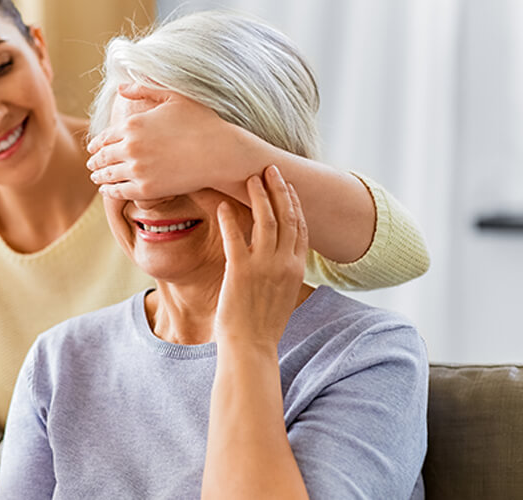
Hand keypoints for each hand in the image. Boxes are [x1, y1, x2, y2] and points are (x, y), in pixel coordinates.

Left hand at [87, 84, 256, 199]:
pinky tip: (107, 190)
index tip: (93, 148)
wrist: (219, 152)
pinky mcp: (146, 189)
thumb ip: (144, 89)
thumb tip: (121, 86)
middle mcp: (130, 146)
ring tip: (97, 178)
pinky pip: (119, 192)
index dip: (96, 144)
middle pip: (102, 157)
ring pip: (107, 175)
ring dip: (99, 177)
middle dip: (94, 161)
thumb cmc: (201, 122)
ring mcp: (137, 169)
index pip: (103, 137)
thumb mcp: (173, 97)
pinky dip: (109, 191)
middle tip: (91, 165)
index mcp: (132, 124)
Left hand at [214, 166, 308, 351]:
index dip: (294, 203)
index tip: (288, 185)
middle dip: (279, 189)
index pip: (300, 228)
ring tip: (250, 178)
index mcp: (297, 269)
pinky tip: (222, 205)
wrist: (251, 347)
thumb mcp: (281, 294)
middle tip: (270, 169)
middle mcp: (285, 264)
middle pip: (287, 217)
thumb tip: (275, 258)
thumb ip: (281, 272)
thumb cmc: (262, 324)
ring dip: (258, 196)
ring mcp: (264, 267)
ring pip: (266, 221)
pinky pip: (235, 237)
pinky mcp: (240, 272)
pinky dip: (229, 218)